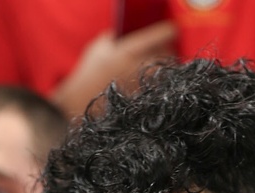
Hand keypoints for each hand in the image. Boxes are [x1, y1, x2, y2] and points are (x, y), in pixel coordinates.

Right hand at [52, 22, 176, 116]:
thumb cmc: (90, 73)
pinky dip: (159, 81)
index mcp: (128, 50)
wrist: (83, 102)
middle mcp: (139, 68)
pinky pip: (159, 87)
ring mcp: (143, 86)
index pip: (159, 35)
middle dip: (169, 49)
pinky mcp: (143, 100)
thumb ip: (118, 36)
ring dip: (166, 66)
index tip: (172, 28)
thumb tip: (136, 30)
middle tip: (166, 46)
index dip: (168, 30)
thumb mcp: (100, 46)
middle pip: (167, 54)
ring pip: (166, 72)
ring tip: (159, 62)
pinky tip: (153, 79)